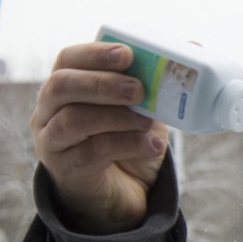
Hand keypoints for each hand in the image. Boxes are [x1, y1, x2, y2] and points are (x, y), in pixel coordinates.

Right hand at [31, 41, 168, 234]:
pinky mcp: (67, 170)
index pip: (68, 59)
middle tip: (139, 89)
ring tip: (148, 122)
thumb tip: (194, 47)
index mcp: (65, 88)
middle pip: (62, 86)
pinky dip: (127, 145)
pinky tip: (152, 146)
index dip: (94, 53)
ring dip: (117, 117)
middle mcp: (48, 112)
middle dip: (103, 83)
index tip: (127, 54)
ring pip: (74, 120)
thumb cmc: (126, 144)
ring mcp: (52, 142)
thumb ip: (157, 83)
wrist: (120, 195)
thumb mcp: (143, 110)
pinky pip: (92, 152)